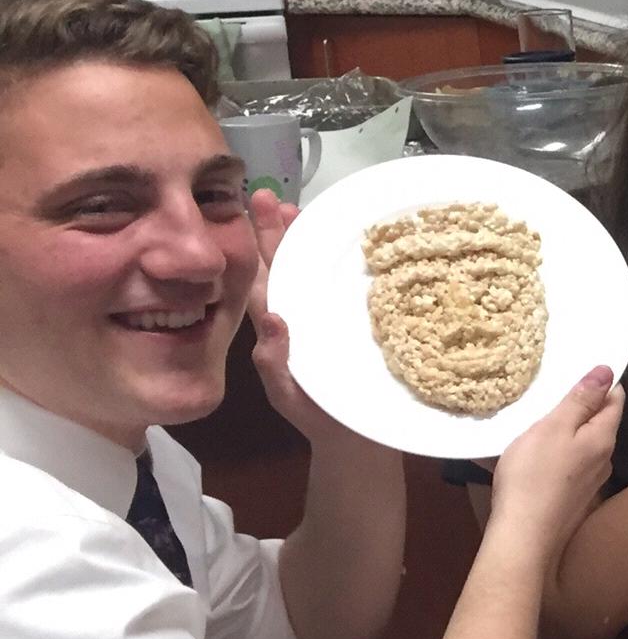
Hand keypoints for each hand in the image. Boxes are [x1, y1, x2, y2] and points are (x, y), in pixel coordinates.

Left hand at [245, 191, 347, 442]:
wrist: (359, 441)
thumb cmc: (321, 416)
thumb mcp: (290, 393)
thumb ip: (277, 361)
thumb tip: (272, 319)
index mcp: (282, 325)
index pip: (266, 277)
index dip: (261, 243)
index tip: (255, 209)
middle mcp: (303, 314)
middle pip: (287, 266)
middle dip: (279, 231)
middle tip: (272, 197)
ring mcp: (330, 318)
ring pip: (315, 272)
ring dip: (310, 240)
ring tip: (303, 210)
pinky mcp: (361, 324)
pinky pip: (349, 288)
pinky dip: (349, 264)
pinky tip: (358, 245)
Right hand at [489, 366, 622, 554]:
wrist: (522, 535)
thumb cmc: (534, 475)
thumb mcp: (554, 427)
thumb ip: (581, 400)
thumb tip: (607, 372)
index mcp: (603, 438)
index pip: (615, 399)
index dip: (602, 382)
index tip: (581, 368)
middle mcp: (604, 460)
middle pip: (600, 422)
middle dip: (583, 405)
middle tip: (556, 389)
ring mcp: (590, 482)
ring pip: (584, 444)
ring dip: (568, 430)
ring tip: (543, 419)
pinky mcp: (573, 497)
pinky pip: (570, 464)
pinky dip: (558, 452)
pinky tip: (537, 453)